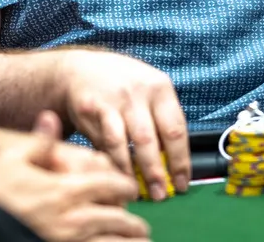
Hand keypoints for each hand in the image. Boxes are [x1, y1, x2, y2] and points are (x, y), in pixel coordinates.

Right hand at [0, 114, 149, 241]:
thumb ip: (38, 142)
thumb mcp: (10, 161)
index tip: (131, 189)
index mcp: (65, 190)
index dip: (126, 186)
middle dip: (134, 223)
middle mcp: (73, 219)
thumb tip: (50, 117)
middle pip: (119, 219)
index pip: (110, 185)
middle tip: (141, 226)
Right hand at [57, 49, 189, 199]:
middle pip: (150, 140)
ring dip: (130, 172)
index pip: (176, 129)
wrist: (81, 68)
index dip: (180, 161)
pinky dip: (109, 161)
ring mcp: (112, 100)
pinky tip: (114, 173)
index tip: (181, 183)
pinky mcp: (90, 109)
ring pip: (123, 144)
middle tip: (159, 194)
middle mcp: (138, 92)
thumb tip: (173, 163)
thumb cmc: (122, 85)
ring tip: (135, 190)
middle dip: (156, 173)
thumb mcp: (148, 90)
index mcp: (160, 88)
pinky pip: (101, 142)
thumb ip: (161, 120)